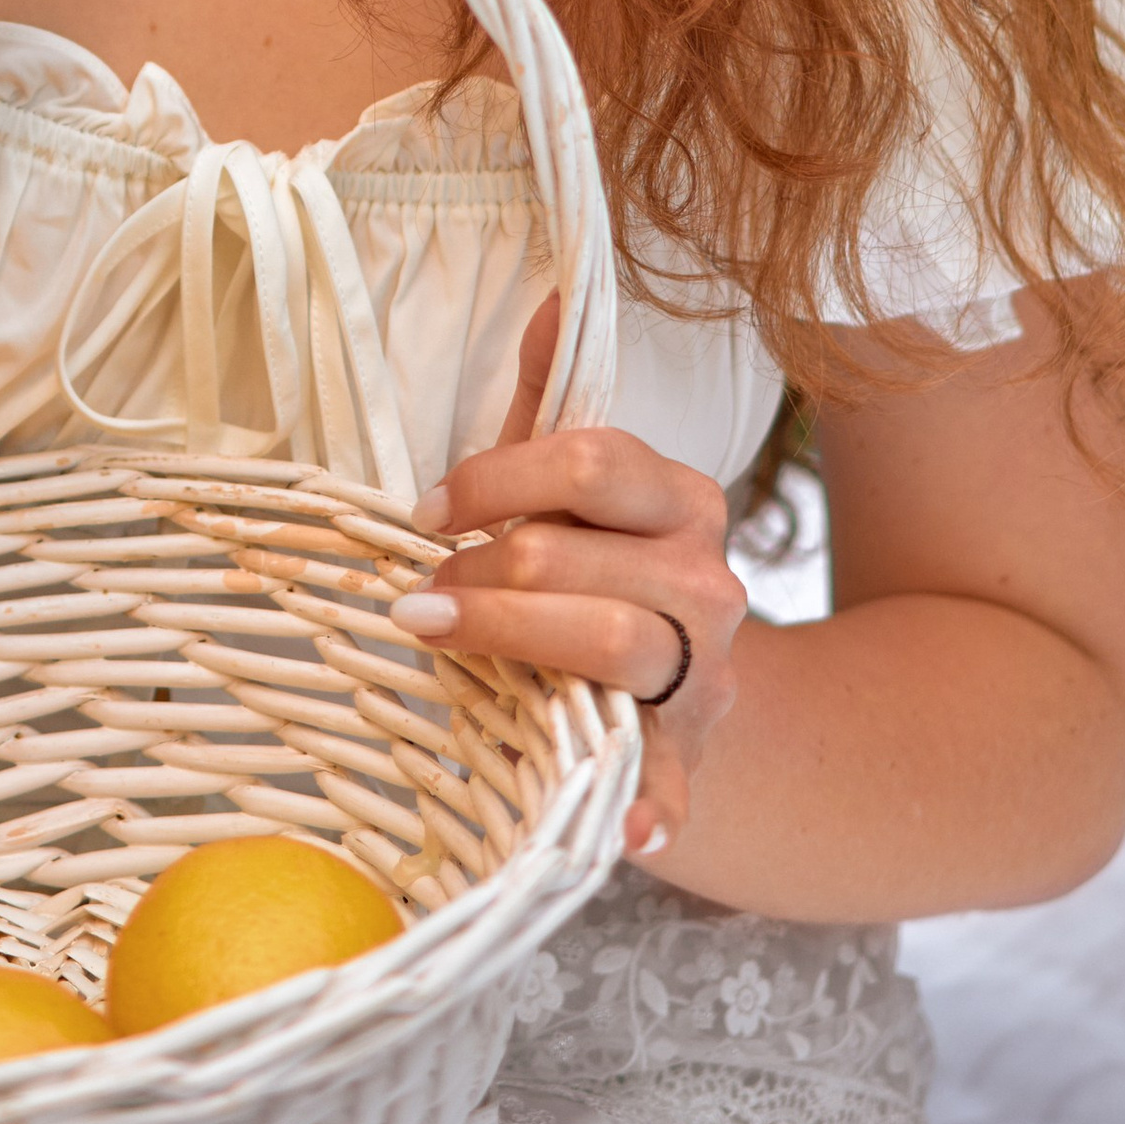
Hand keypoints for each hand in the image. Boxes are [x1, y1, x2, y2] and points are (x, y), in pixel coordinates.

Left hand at [391, 296, 746, 860]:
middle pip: (574, 557)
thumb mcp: (585, 489)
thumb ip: (555, 403)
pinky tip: (628, 823)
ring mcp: (705, 672)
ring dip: (507, 642)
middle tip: (415, 594)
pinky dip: (653, 801)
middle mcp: (709, 577)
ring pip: (608, 643)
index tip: (424, 511)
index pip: (586, 461)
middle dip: (476, 571)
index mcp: (681, 499)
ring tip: (435, 638)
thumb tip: (547, 300)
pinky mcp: (691, 755)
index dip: (491, 479)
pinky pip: (675, 781)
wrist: (690, 690)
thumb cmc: (606, 573)